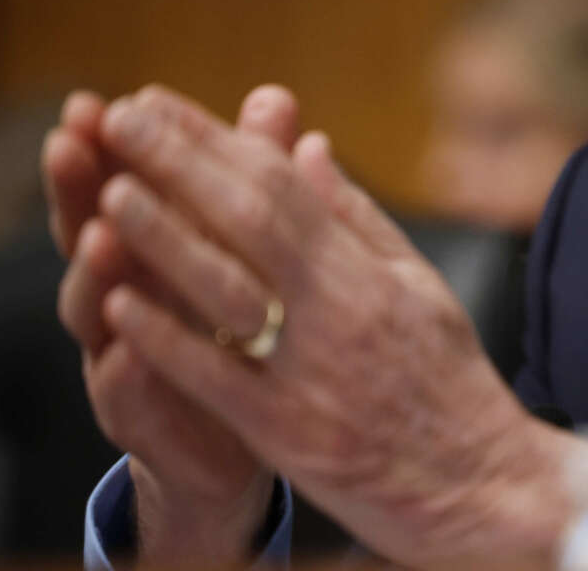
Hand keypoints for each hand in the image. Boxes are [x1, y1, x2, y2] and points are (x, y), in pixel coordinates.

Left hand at [91, 86, 583, 568]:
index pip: (284, 186)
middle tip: (120, 120)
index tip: (161, 105)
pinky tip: (121, 304)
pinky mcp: (287, 436)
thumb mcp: (418, 285)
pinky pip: (218, 382)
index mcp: (369, 272)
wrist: (478, 483)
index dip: (217, 140)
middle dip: (180, 165)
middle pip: (251, 221)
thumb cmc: (446, 380)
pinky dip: (169, 342)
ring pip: (228, 292)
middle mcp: (339, 312)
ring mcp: (310, 374)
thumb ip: (357, 218)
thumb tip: (308, 146)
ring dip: (165, 239)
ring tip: (109, 190)